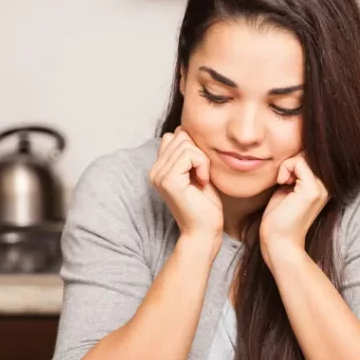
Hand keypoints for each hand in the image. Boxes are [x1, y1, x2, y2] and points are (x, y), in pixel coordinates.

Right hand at [149, 127, 222, 257]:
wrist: (205, 230)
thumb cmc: (205, 204)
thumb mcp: (196, 172)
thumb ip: (187, 153)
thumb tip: (183, 129)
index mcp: (159, 168)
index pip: (174, 135)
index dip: (192, 147)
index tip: (199, 169)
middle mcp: (154, 170)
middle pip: (180, 136)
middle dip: (198, 152)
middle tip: (202, 175)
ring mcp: (159, 175)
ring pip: (186, 144)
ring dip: (202, 160)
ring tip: (202, 179)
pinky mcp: (168, 180)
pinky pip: (190, 155)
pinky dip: (203, 165)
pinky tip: (203, 182)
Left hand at [259, 153, 329, 267]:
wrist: (279, 242)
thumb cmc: (279, 219)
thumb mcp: (288, 189)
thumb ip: (294, 174)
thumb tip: (293, 156)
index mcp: (323, 187)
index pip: (311, 157)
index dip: (294, 162)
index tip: (283, 179)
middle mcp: (327, 186)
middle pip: (309, 154)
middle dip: (291, 161)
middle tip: (282, 180)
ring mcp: (322, 188)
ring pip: (304, 155)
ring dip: (287, 165)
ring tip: (282, 182)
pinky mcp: (312, 190)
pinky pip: (299, 162)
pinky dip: (285, 168)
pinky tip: (281, 183)